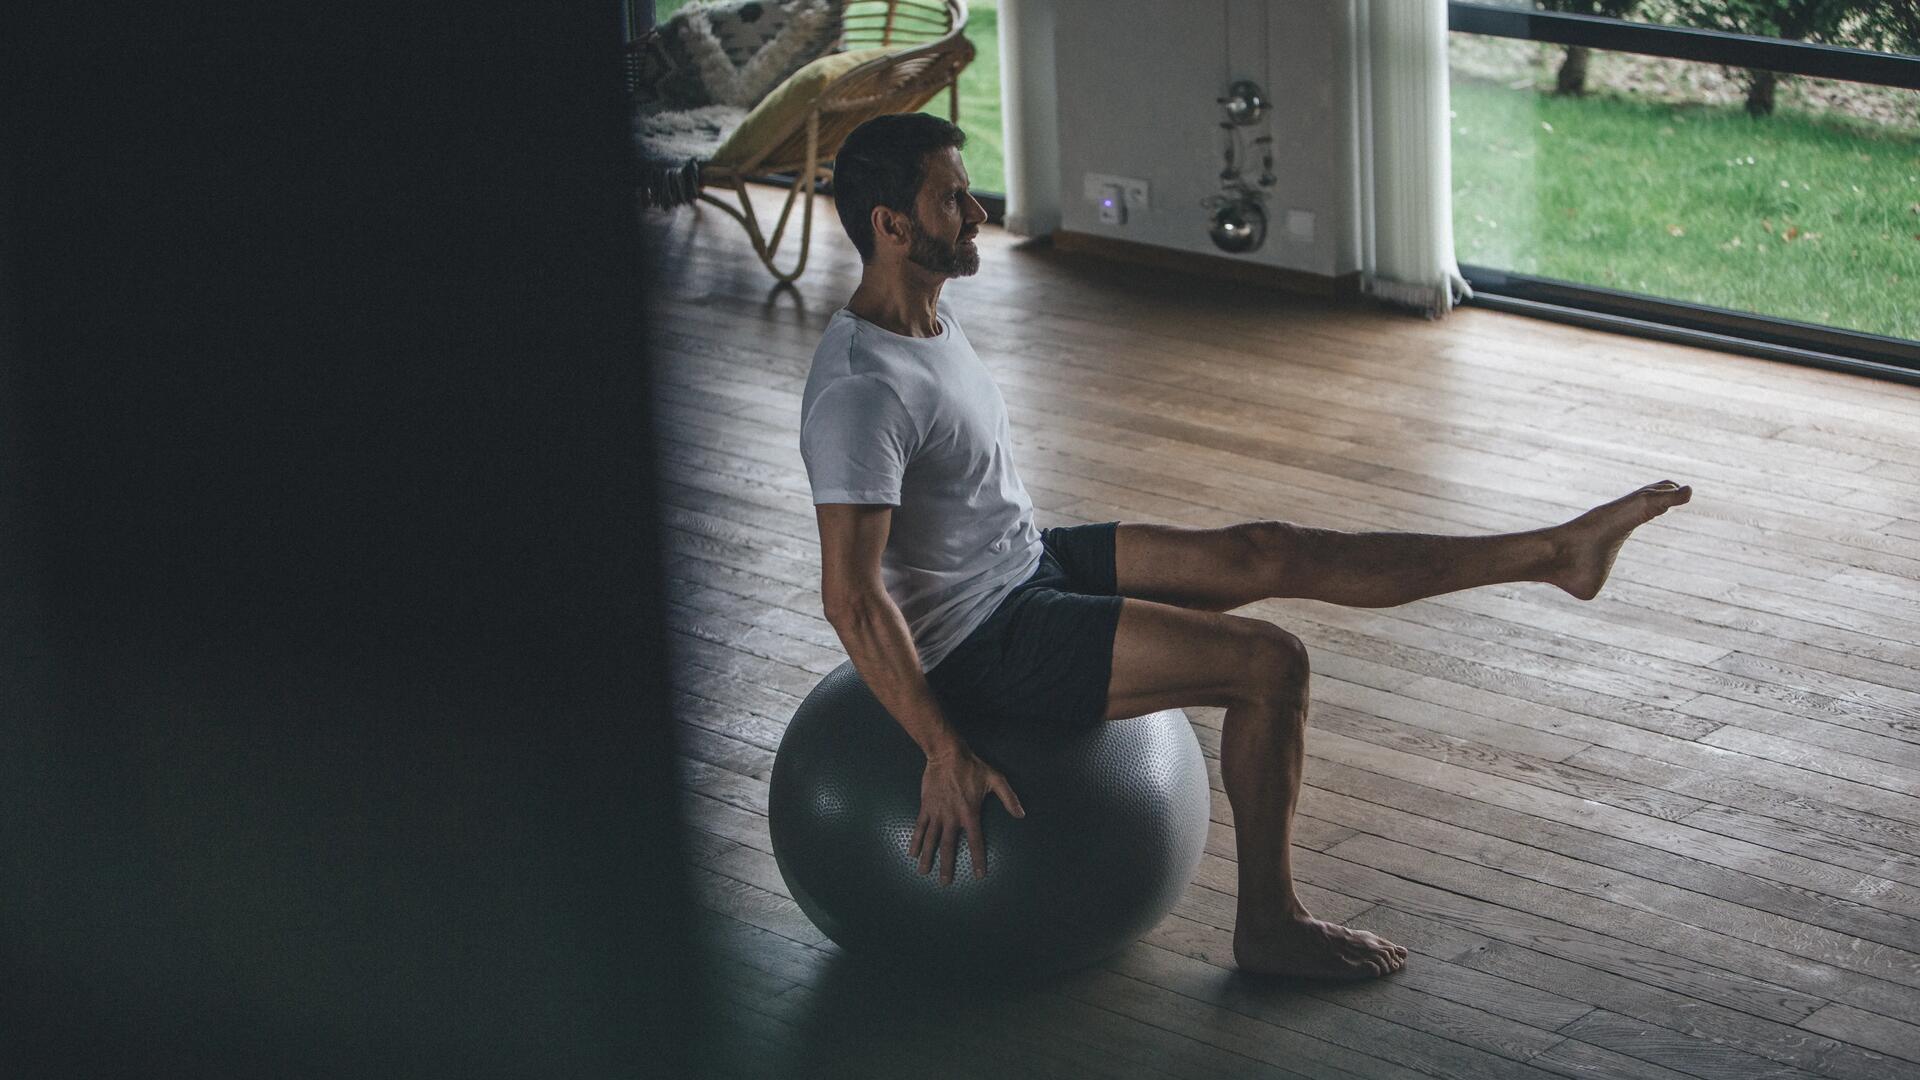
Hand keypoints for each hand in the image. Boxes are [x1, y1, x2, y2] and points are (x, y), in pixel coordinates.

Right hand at [909, 749, 1024, 884]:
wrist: (946, 754)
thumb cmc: (973, 767)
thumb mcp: (996, 779)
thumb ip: (1008, 798)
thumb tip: (1021, 814)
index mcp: (970, 813)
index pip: (975, 841)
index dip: (977, 859)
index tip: (978, 875)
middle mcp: (952, 817)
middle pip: (949, 846)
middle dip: (947, 866)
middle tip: (945, 883)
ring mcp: (937, 813)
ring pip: (931, 839)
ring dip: (928, 857)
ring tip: (923, 873)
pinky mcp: (926, 807)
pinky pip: (920, 827)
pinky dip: (916, 840)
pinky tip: (912, 852)